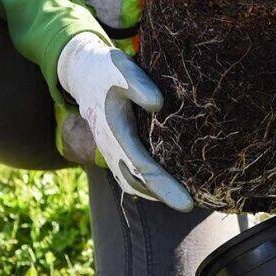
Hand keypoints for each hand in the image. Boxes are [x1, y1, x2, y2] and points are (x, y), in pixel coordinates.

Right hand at [57, 33, 193, 211]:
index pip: (142, 166)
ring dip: (156, 194)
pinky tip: (168, 187)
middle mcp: (110, 148)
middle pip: (138, 182)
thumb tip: (159, 105)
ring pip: (132, 183)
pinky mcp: (114, 151)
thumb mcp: (120, 69)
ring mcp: (110, 153)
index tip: (187, 203)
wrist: (83, 75)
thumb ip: (138, 85)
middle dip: (165, 196)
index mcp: (115, 131)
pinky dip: (148, 186)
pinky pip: (129, 176)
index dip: (165, 186)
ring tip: (185, 200)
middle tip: (192, 206)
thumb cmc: (107, 70)